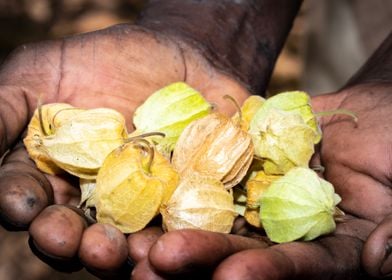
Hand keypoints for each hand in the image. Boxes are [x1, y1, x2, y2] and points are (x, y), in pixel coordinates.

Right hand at [0, 23, 249, 277]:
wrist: (176, 53)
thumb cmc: (104, 61)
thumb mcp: (41, 73)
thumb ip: (5, 110)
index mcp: (51, 172)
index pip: (26, 198)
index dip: (21, 205)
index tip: (25, 207)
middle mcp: (90, 196)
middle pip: (74, 231)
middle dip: (70, 241)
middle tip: (75, 242)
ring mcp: (136, 201)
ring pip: (122, 238)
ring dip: (120, 252)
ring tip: (124, 253)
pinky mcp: (176, 198)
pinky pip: (173, 223)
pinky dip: (171, 236)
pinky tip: (169, 240)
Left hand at [129, 83, 391, 279]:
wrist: (377, 114)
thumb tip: (381, 262)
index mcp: (326, 250)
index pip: (295, 269)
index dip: (264, 274)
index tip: (231, 278)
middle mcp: (283, 230)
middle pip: (240, 248)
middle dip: (202, 256)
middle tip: (158, 264)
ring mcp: (260, 196)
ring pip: (216, 214)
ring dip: (179, 224)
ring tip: (140, 237)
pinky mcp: (244, 163)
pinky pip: (214, 166)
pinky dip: (186, 173)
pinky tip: (152, 179)